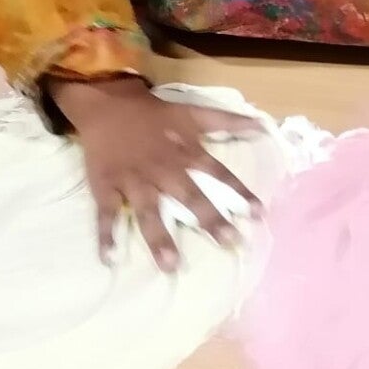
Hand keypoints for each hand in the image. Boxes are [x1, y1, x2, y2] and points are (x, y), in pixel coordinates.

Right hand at [52, 77, 258, 271]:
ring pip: (148, 212)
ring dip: (159, 238)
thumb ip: (228, 122)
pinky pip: (106, 213)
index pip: (220, 174)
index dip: (240, 193)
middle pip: (190, 196)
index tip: (258, 215)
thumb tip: (262, 126)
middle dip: (210, 219)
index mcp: (187, 153)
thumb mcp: (195, 113)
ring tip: (171, 265)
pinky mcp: (106, 186)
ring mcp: (134, 180)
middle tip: (230, 242)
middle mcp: (164, 169)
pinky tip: (110, 259)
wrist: (109, 104)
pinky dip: (106, 235)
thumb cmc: (156, 114)